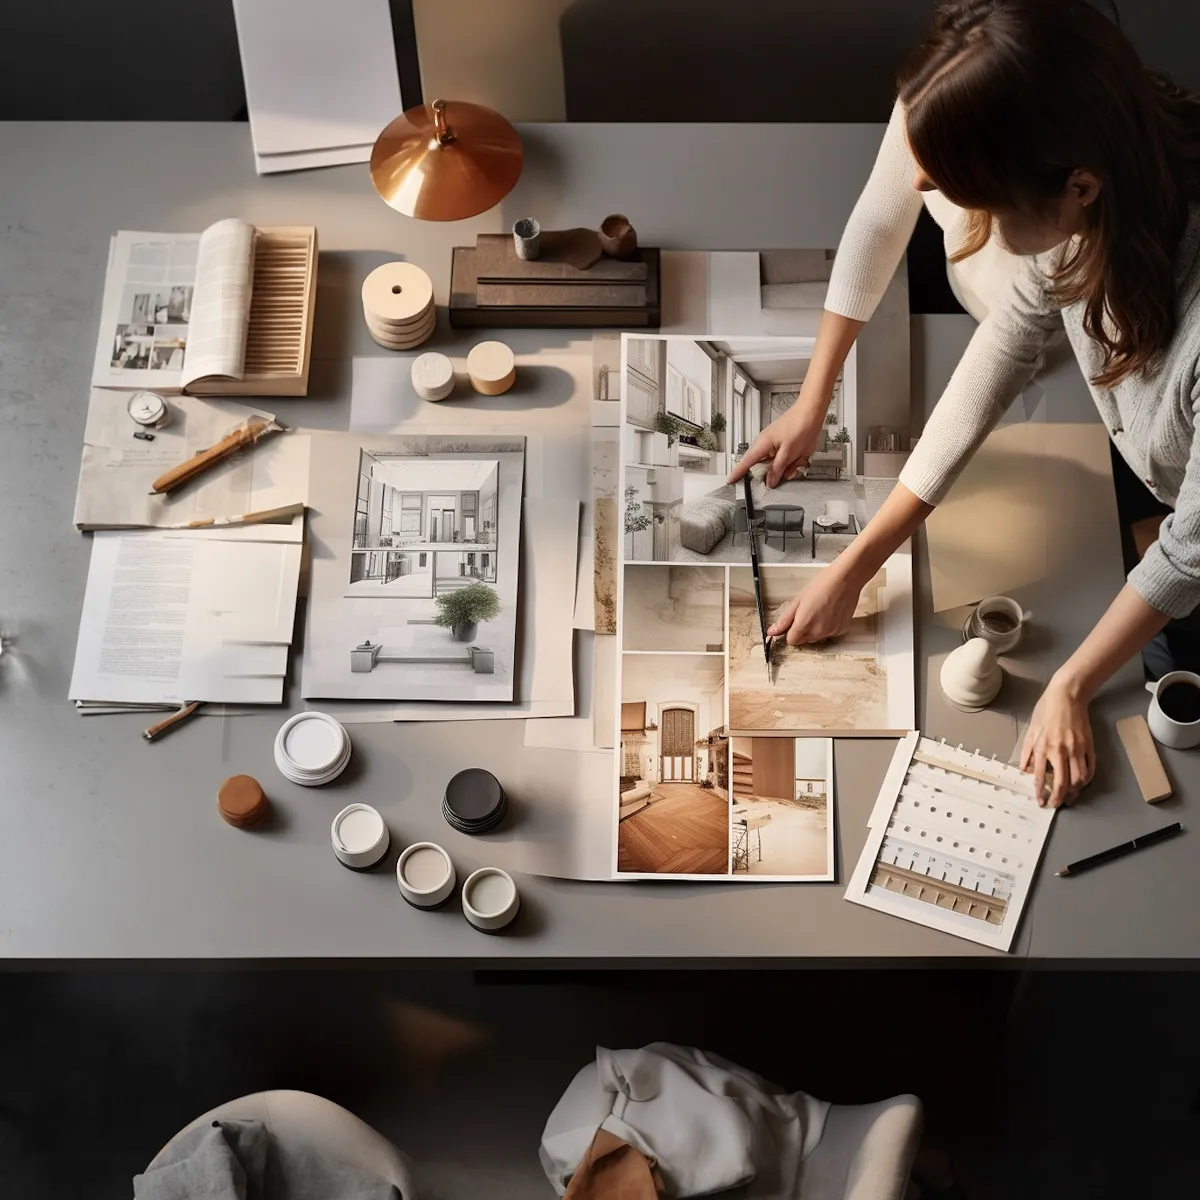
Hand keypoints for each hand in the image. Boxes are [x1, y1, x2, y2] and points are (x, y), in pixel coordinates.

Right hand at [727, 404, 828, 487]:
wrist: (812, 410)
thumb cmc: (800, 428)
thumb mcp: (789, 453)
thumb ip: (778, 469)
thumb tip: (768, 482)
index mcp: (762, 445)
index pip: (746, 462)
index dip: (738, 473)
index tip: (729, 482)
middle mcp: (764, 443)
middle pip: (763, 465)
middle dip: (776, 471)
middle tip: (790, 468)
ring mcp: (773, 442)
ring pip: (775, 462)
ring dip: (787, 465)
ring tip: (800, 459)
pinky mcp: (781, 442)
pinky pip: (782, 457)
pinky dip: (791, 460)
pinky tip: (801, 456)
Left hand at [768, 564, 863, 644]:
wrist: (845, 578)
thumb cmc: (822, 584)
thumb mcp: (798, 600)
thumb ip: (785, 620)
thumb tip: (772, 631)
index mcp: (804, 624)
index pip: (791, 641)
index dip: (790, 632)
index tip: (792, 624)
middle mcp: (818, 632)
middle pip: (804, 640)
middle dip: (802, 630)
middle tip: (807, 612)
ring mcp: (831, 632)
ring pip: (817, 638)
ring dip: (815, 629)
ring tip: (820, 610)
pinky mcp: (842, 630)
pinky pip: (830, 633)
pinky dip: (828, 626)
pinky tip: (830, 612)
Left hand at [1020, 679, 1095, 807]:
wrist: (1067, 696)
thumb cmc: (1046, 711)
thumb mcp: (1031, 730)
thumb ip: (1028, 751)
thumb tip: (1026, 770)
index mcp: (1044, 747)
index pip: (1041, 776)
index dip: (1041, 792)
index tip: (1042, 802)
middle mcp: (1061, 751)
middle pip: (1063, 783)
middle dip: (1059, 798)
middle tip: (1056, 804)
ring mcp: (1077, 749)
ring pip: (1079, 779)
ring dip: (1074, 792)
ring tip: (1069, 797)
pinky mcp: (1089, 746)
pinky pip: (1090, 769)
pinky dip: (1086, 780)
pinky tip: (1080, 784)